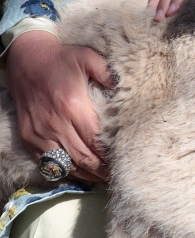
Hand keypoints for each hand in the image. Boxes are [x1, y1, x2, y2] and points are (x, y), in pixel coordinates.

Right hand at [6, 31, 114, 182]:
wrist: (26, 59)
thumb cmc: (61, 59)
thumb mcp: (87, 57)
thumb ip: (107, 72)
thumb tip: (125, 86)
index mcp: (73, 106)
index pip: (95, 141)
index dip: (110, 157)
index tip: (124, 163)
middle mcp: (55, 123)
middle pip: (83, 158)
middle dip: (101, 171)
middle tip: (117, 177)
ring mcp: (39, 133)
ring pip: (65, 166)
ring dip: (85, 176)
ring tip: (102, 179)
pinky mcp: (28, 138)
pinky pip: (47, 163)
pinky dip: (64, 172)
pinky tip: (79, 173)